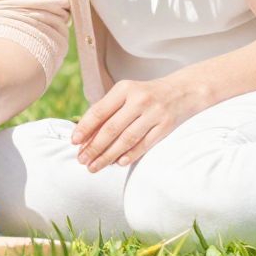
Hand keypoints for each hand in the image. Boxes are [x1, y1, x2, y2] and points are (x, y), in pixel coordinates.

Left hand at [71, 71, 212, 172]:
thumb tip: (84, 136)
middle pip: (111, 128)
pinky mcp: (165, 126)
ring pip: (126, 139)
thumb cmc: (145, 95)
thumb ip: (107, 110)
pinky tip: (117, 163)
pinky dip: (129, 155)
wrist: (181, 91)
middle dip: (94, 147)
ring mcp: (153, 113)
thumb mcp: (126, 94)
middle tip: (82, 161)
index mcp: (124, 89)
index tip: (74, 142)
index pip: (100, 111)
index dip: (85, 128)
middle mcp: (139, 99)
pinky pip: (144, 145)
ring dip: (108, 156)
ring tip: (95, 167)